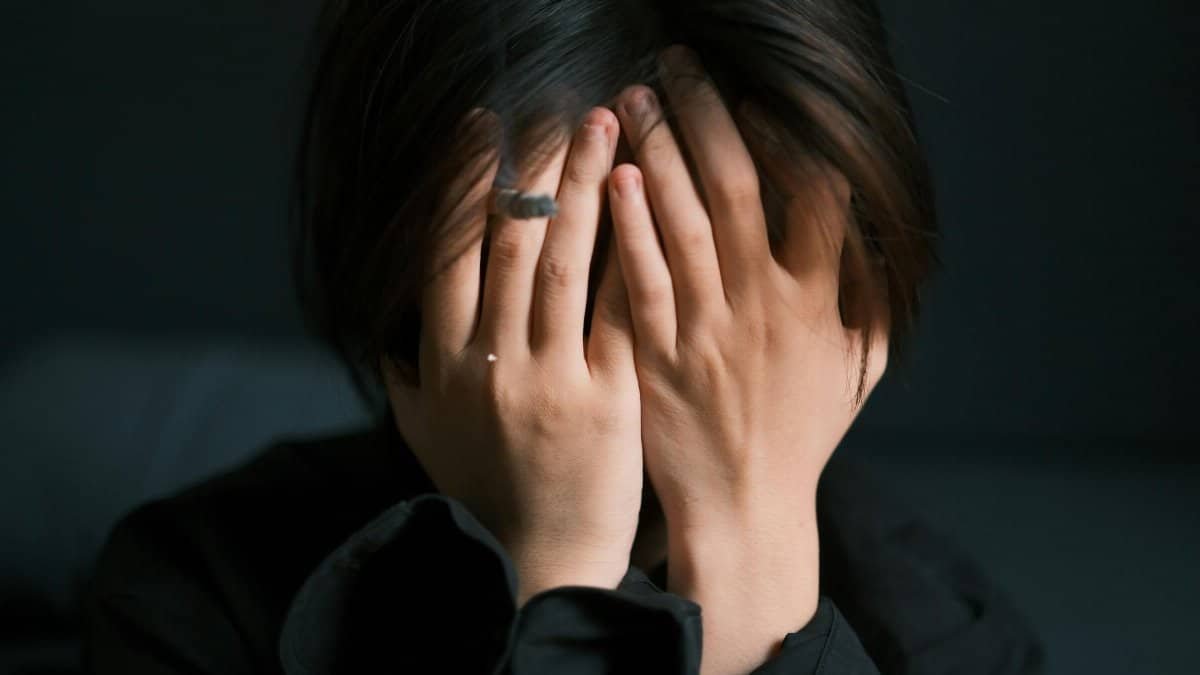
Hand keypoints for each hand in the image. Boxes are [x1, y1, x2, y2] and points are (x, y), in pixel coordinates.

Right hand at [382, 106, 641, 606]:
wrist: (542, 560)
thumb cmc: (487, 495)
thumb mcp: (429, 439)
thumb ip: (406, 382)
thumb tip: (387, 340)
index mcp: (442, 364)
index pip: (445, 253)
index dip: (463, 184)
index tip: (483, 132)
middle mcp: (490, 362)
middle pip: (509, 243)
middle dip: (533, 166)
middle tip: (556, 111)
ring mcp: (550, 378)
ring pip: (565, 263)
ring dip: (585, 187)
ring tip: (606, 130)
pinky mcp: (608, 396)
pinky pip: (620, 310)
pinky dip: (633, 252)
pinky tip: (647, 204)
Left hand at [610, 47, 888, 672]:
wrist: (748, 504)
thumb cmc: (805, 430)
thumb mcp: (861, 363)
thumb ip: (871, 291)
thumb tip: (873, 223)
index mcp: (819, 299)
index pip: (810, 194)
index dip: (784, 136)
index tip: (756, 94)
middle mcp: (764, 303)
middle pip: (735, 186)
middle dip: (704, 114)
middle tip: (676, 65)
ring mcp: (707, 327)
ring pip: (682, 221)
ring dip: (660, 150)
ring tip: (635, 98)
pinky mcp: (657, 353)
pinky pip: (642, 278)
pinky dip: (631, 225)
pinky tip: (616, 177)